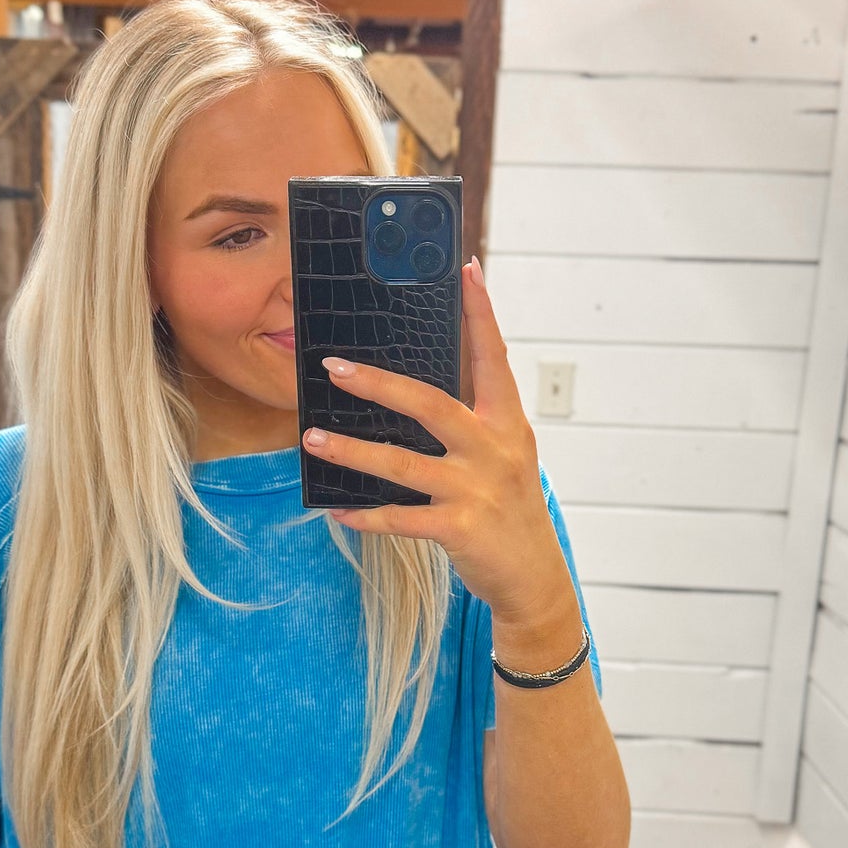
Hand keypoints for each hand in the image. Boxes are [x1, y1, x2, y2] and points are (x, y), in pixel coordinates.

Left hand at [302, 256, 572, 622]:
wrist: (535, 578)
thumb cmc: (510, 509)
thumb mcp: (505, 456)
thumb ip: (472, 423)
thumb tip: (412, 391)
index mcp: (508, 424)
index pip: (494, 357)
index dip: (481, 313)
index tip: (466, 269)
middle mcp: (495, 450)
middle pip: (431, 404)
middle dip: (378, 382)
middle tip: (334, 366)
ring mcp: (477, 490)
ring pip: (401, 463)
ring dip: (351, 450)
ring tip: (312, 439)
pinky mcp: (459, 529)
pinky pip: (399, 518)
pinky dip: (364, 514)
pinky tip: (336, 509)